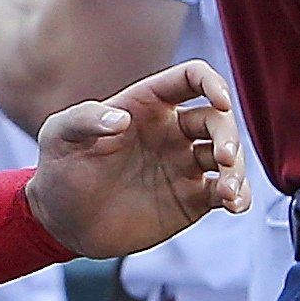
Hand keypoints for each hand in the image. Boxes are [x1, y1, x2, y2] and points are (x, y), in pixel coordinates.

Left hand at [26, 59, 244, 257]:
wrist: (62, 221)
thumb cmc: (60, 169)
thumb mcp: (59, 136)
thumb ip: (84, 119)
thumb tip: (121, 119)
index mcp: (145, 106)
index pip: (189, 79)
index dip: (211, 82)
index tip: (220, 100)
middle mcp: (171, 131)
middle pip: (217, 119)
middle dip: (228, 134)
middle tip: (222, 157)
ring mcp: (183, 164)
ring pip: (228, 156)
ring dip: (238, 169)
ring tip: (228, 191)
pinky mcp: (190, 198)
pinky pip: (225, 192)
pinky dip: (239, 196)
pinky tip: (234, 205)